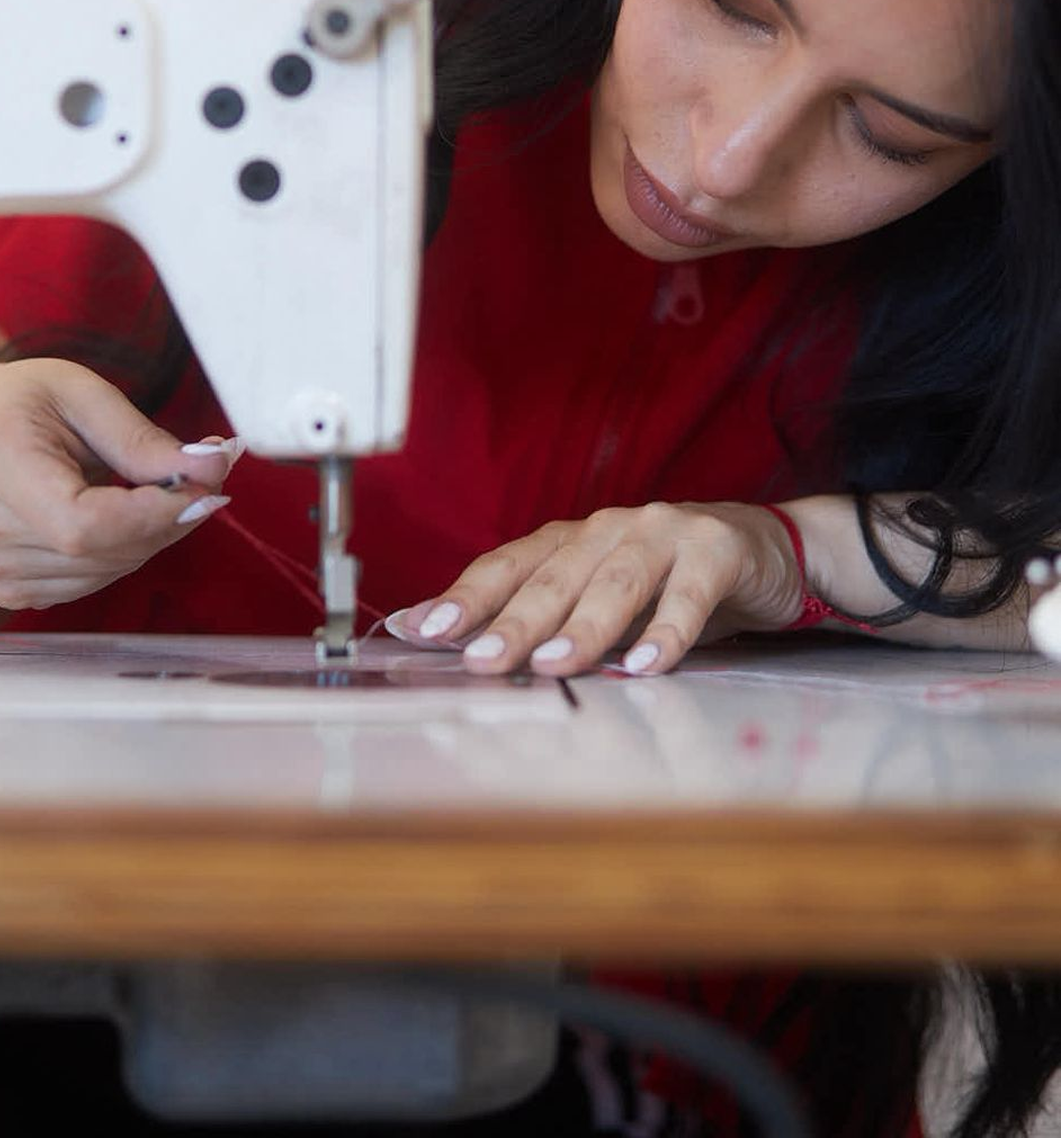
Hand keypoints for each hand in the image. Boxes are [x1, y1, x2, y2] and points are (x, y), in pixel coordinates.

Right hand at [0, 358, 242, 610]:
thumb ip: (144, 439)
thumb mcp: (85, 394)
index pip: (82, 523)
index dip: (154, 516)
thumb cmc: (30, 403)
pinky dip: (121, 554)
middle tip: (201, 480)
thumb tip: (212, 467)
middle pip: (99, 551)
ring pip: (103, 571)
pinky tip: (119, 518)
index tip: (204, 486)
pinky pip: (88, 584)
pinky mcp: (5, 590)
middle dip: (168, 520)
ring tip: (157, 492)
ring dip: (150, 537)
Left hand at [390, 501, 804, 676]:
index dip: (466, 595)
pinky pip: (690, 593)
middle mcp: (610, 528)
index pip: (508, 565)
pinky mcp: (717, 548)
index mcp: (571, 540)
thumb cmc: (666, 583)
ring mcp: (664, 532)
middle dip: (512, 621)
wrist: (768, 551)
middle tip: (478, 661)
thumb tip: (432, 635)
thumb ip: (532, 617)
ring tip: (553, 664)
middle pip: (554, 576)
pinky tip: (648, 664)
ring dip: (584, 626)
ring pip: (616, 581)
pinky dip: (668, 629)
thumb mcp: (599, 600)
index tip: (423, 630)